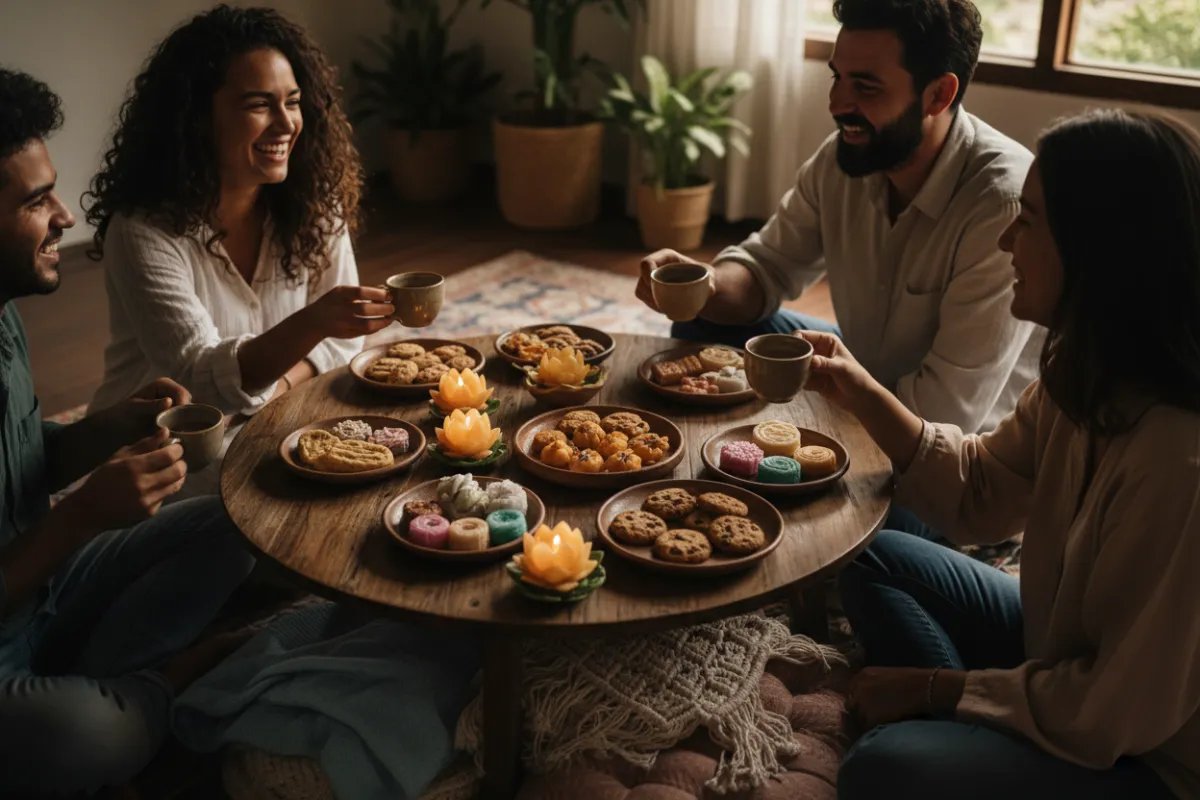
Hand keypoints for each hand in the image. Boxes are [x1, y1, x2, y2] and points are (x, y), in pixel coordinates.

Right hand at [60, 427, 187, 533]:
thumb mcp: (118, 457)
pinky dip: (165, 489)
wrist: (89, 510)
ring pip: (176, 485)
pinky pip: (166, 496)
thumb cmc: (102, 479)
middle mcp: (143, 484)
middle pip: (178, 471)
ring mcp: (148, 500)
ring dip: (177, 476)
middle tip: (176, 460)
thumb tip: (165, 432)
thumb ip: (144, 445)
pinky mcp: (149, 512)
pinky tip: (155, 486)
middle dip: (181, 462)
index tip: (175, 447)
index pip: (169, 456)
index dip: (177, 450)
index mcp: (134, 467)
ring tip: (170, 471)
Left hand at [104, 378, 191, 441]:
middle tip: (179, 431)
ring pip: (190, 416)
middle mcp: (173, 394)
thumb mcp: (135, 409)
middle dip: (186, 417)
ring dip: (186, 426)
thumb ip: (151, 405)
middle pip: (189, 404)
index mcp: (164, 385)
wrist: (116, 429)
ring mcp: (176, 408)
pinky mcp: (176, 420)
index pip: (181, 393)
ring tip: (179, 436)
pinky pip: (186, 424)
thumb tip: (169, 401)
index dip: (183, 406)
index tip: (179, 421)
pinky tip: (180, 438)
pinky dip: (184, 431)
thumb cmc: (122, 415)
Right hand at [305, 285, 393, 339]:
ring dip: (383, 321)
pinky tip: (383, 324)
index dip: (378, 294)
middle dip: (383, 308)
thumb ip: (359, 292)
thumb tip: (384, 291)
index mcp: (339, 294)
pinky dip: (376, 328)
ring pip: (367, 324)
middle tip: (393, 307)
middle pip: (365, 309)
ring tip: (391, 318)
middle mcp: (340, 308)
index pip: (361, 292)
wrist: (314, 321)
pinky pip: (365, 332)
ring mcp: (343, 323)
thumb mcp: (340, 292)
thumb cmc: (332, 303)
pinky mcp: (346, 334)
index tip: (389, 295)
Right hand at [635, 249, 713, 313]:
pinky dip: (651, 305)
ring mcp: (649, 277)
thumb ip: (711, 281)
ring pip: (641, 290)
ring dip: (651, 302)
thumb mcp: (709, 276)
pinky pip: (643, 297)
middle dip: (651, 295)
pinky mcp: (647, 288)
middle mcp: (655, 265)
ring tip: (667, 309)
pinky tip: (664, 309)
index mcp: (666, 257)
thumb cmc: (702, 276)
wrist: (698, 283)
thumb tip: (711, 290)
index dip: (646, 273)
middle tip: (664, 306)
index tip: (653, 285)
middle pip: (643, 280)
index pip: (647, 262)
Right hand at [795, 330, 877, 412]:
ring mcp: (814, 366)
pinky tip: (795, 385)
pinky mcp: (812, 379)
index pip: (804, 335)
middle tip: (786, 365)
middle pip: (797, 349)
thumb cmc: (856, 378)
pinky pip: (799, 378)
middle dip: (791, 356)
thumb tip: (811, 361)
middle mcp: (818, 351)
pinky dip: (796, 381)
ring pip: (796, 365)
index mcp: (826, 341)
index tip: (788, 350)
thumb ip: (826, 363)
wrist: (861, 399)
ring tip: (790, 376)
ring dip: (793, 370)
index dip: (795, 340)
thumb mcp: (842, 368)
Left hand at [846, 667, 932, 730]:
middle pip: (851, 704)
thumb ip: (874, 683)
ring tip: (882, 721)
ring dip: (867, 720)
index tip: (865, 704)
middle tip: (873, 715)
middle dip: (859, 710)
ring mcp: (862, 703)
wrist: (922, 688)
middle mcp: (858, 688)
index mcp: (863, 674)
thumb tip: (872, 694)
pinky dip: (875, 728)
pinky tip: (885, 725)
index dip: (857, 698)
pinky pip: (868, 727)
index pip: (850, 689)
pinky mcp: (869, 717)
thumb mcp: (886, 675)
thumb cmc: (911, 679)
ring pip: (859, 717)